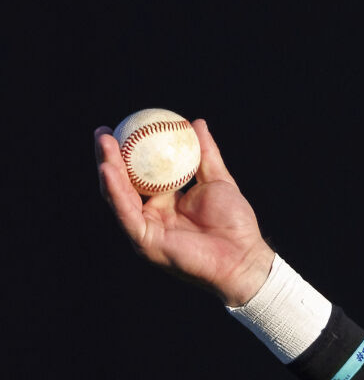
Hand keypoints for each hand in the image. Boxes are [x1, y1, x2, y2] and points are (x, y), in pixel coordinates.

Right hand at [95, 119, 275, 306]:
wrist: (245, 256)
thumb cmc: (236, 223)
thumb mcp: (219, 181)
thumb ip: (206, 154)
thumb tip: (196, 123)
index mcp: (165, 201)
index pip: (139, 173)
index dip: (127, 151)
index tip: (121, 126)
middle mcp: (151, 214)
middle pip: (121, 183)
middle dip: (107, 156)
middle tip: (102, 131)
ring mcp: (146, 228)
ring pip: (118, 196)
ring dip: (107, 168)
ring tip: (103, 143)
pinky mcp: (145, 241)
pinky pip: (126, 214)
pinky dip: (116, 192)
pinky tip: (108, 170)